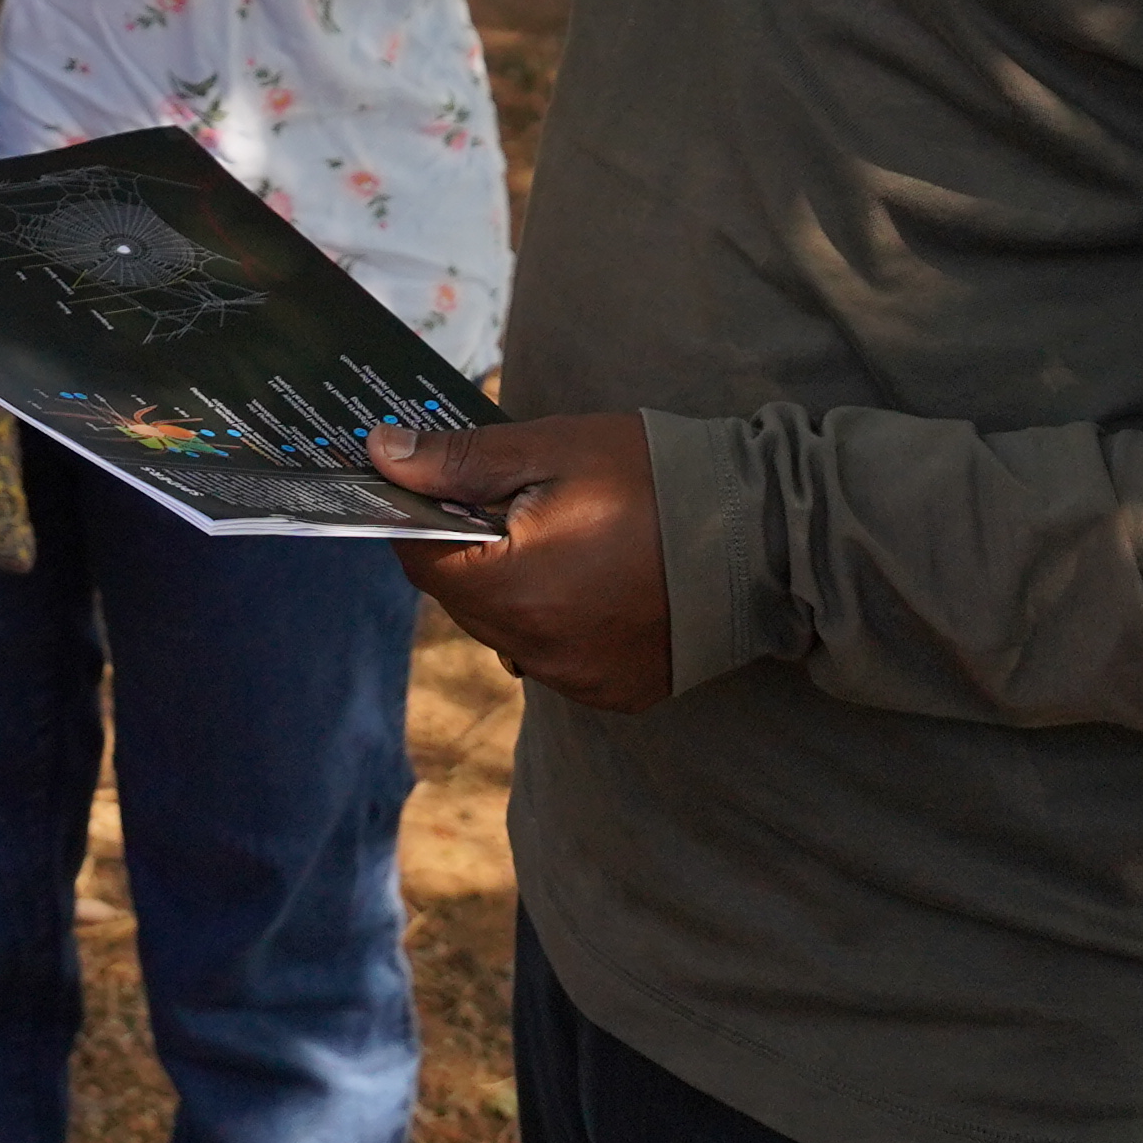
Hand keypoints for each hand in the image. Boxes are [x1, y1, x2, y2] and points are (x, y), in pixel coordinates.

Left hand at [374, 412, 676, 709]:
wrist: (762, 534)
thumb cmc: (653, 479)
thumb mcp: (549, 450)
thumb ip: (459, 461)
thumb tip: (380, 455)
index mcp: (511, 590)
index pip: (421, 562)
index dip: (417, 519)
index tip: (436, 485)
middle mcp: (537, 652)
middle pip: (463, 600)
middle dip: (469, 551)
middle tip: (507, 501)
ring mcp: (579, 680)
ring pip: (507, 633)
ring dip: (512, 590)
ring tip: (559, 538)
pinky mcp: (616, 692)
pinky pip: (557, 659)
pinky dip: (557, 622)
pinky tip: (592, 581)